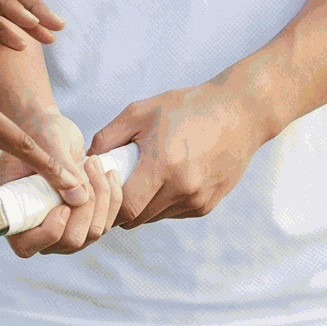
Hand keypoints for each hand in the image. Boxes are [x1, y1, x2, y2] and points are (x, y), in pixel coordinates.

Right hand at [0, 112, 126, 257]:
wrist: (50, 131)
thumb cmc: (39, 133)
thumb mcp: (45, 142)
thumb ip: (56, 167)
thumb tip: (79, 197)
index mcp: (12, 212)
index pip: (27, 246)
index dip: (49, 231)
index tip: (63, 204)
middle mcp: (35, 228)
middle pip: (70, 241)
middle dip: (86, 207)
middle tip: (87, 168)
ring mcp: (61, 229)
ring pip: (92, 233)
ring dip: (102, 198)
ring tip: (95, 164)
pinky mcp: (82, 222)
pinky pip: (105, 223)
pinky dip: (112, 198)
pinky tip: (108, 174)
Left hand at [90, 78, 271, 225]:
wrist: (240, 113)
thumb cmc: (186, 107)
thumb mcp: (141, 112)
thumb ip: (108, 137)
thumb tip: (86, 161)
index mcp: (163, 166)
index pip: (126, 208)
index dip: (109, 205)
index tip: (101, 192)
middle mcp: (183, 189)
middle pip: (138, 218)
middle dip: (123, 206)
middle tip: (116, 186)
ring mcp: (198, 200)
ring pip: (156, 217)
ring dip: (144, 206)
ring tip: (142, 179)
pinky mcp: (208, 205)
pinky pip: (175, 213)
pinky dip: (165, 203)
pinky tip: (167, 179)